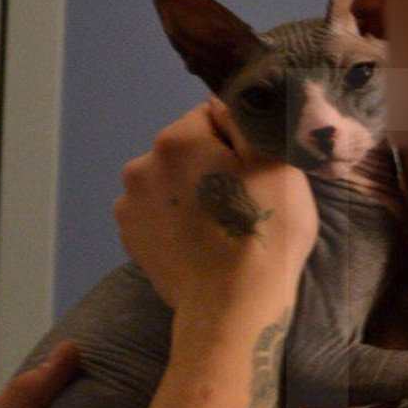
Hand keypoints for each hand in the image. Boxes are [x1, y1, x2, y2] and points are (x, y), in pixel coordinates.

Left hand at [113, 97, 316, 321]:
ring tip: (218, 228)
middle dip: (210, 166)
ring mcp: (129, 204)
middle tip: (242, 203)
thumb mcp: (278, 165)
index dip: (239, 142)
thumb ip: (249, 120)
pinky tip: (197, 243)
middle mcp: (141, 164)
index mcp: (177, 138)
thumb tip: (226, 101)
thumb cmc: (263, 232)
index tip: (255, 173)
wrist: (231, 306)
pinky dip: (174, 220)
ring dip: (189, 193)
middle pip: (186, 150)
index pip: (212, 117)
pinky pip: (157, 213)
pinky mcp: (129, 237)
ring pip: (169, 182)